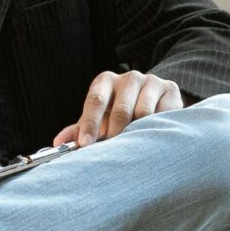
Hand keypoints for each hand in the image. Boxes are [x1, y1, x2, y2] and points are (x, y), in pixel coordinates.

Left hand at [54, 70, 182, 147]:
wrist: (153, 100)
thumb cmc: (118, 114)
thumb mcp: (99, 119)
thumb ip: (79, 130)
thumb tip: (58, 144)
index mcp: (105, 81)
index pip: (95, 100)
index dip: (89, 124)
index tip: (86, 145)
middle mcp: (129, 77)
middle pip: (121, 109)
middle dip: (115, 134)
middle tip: (113, 153)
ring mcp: (152, 81)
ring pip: (144, 113)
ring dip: (138, 133)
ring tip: (135, 147)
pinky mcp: (171, 90)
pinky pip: (164, 114)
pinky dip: (157, 128)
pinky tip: (154, 137)